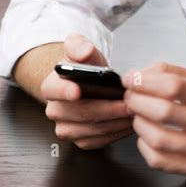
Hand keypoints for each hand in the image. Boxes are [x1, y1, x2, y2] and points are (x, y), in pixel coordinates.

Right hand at [41, 33, 132, 149]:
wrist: (88, 83)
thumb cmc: (85, 67)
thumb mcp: (81, 49)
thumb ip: (79, 45)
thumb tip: (84, 51)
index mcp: (51, 86)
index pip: (54, 90)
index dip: (65, 91)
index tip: (77, 91)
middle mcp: (55, 110)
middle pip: (81, 113)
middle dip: (107, 109)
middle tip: (129, 103)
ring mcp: (66, 128)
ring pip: (92, 130)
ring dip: (115, 122)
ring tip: (134, 112)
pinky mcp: (81, 140)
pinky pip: (99, 141)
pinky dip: (116, 133)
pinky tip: (129, 122)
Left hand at [121, 62, 185, 175]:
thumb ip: (172, 72)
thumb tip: (141, 74)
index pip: (172, 86)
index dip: (144, 81)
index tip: (130, 78)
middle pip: (163, 111)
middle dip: (137, 101)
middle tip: (130, 96)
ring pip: (158, 138)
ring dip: (138, 123)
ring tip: (137, 115)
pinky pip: (160, 160)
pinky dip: (144, 147)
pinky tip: (146, 136)